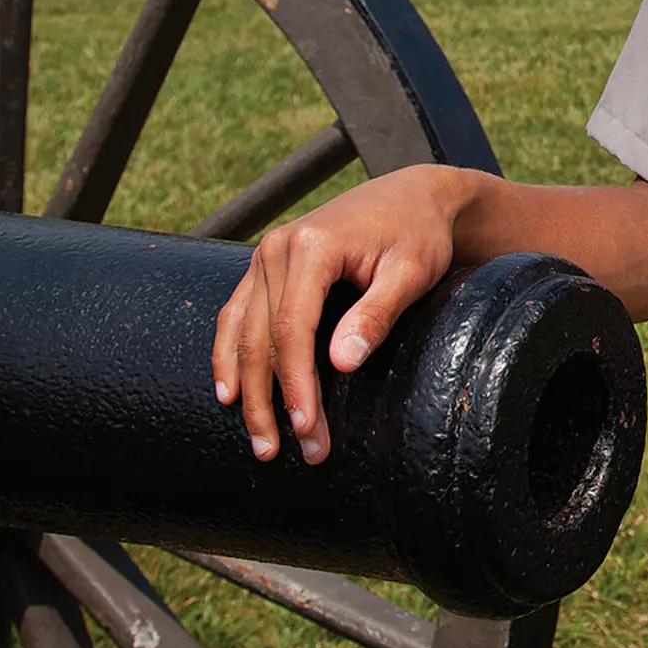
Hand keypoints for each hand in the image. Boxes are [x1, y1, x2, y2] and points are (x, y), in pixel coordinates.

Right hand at [210, 164, 468, 465]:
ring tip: (259, 439)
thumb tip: (340, 363)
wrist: (413, 196)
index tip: (307, 426)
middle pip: (258, 337)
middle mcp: (276, 249)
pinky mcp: (266, 267)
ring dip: (244, 388)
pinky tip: (230, 392)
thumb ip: (377, 313)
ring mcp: (265, 256)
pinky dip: (229, 355)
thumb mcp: (411, 271)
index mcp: (311, 247)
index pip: (291, 328)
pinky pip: (236, 314)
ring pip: (239, 331)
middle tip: (279, 452)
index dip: (295, 383)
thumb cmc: (419, 233)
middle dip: (268, 400)